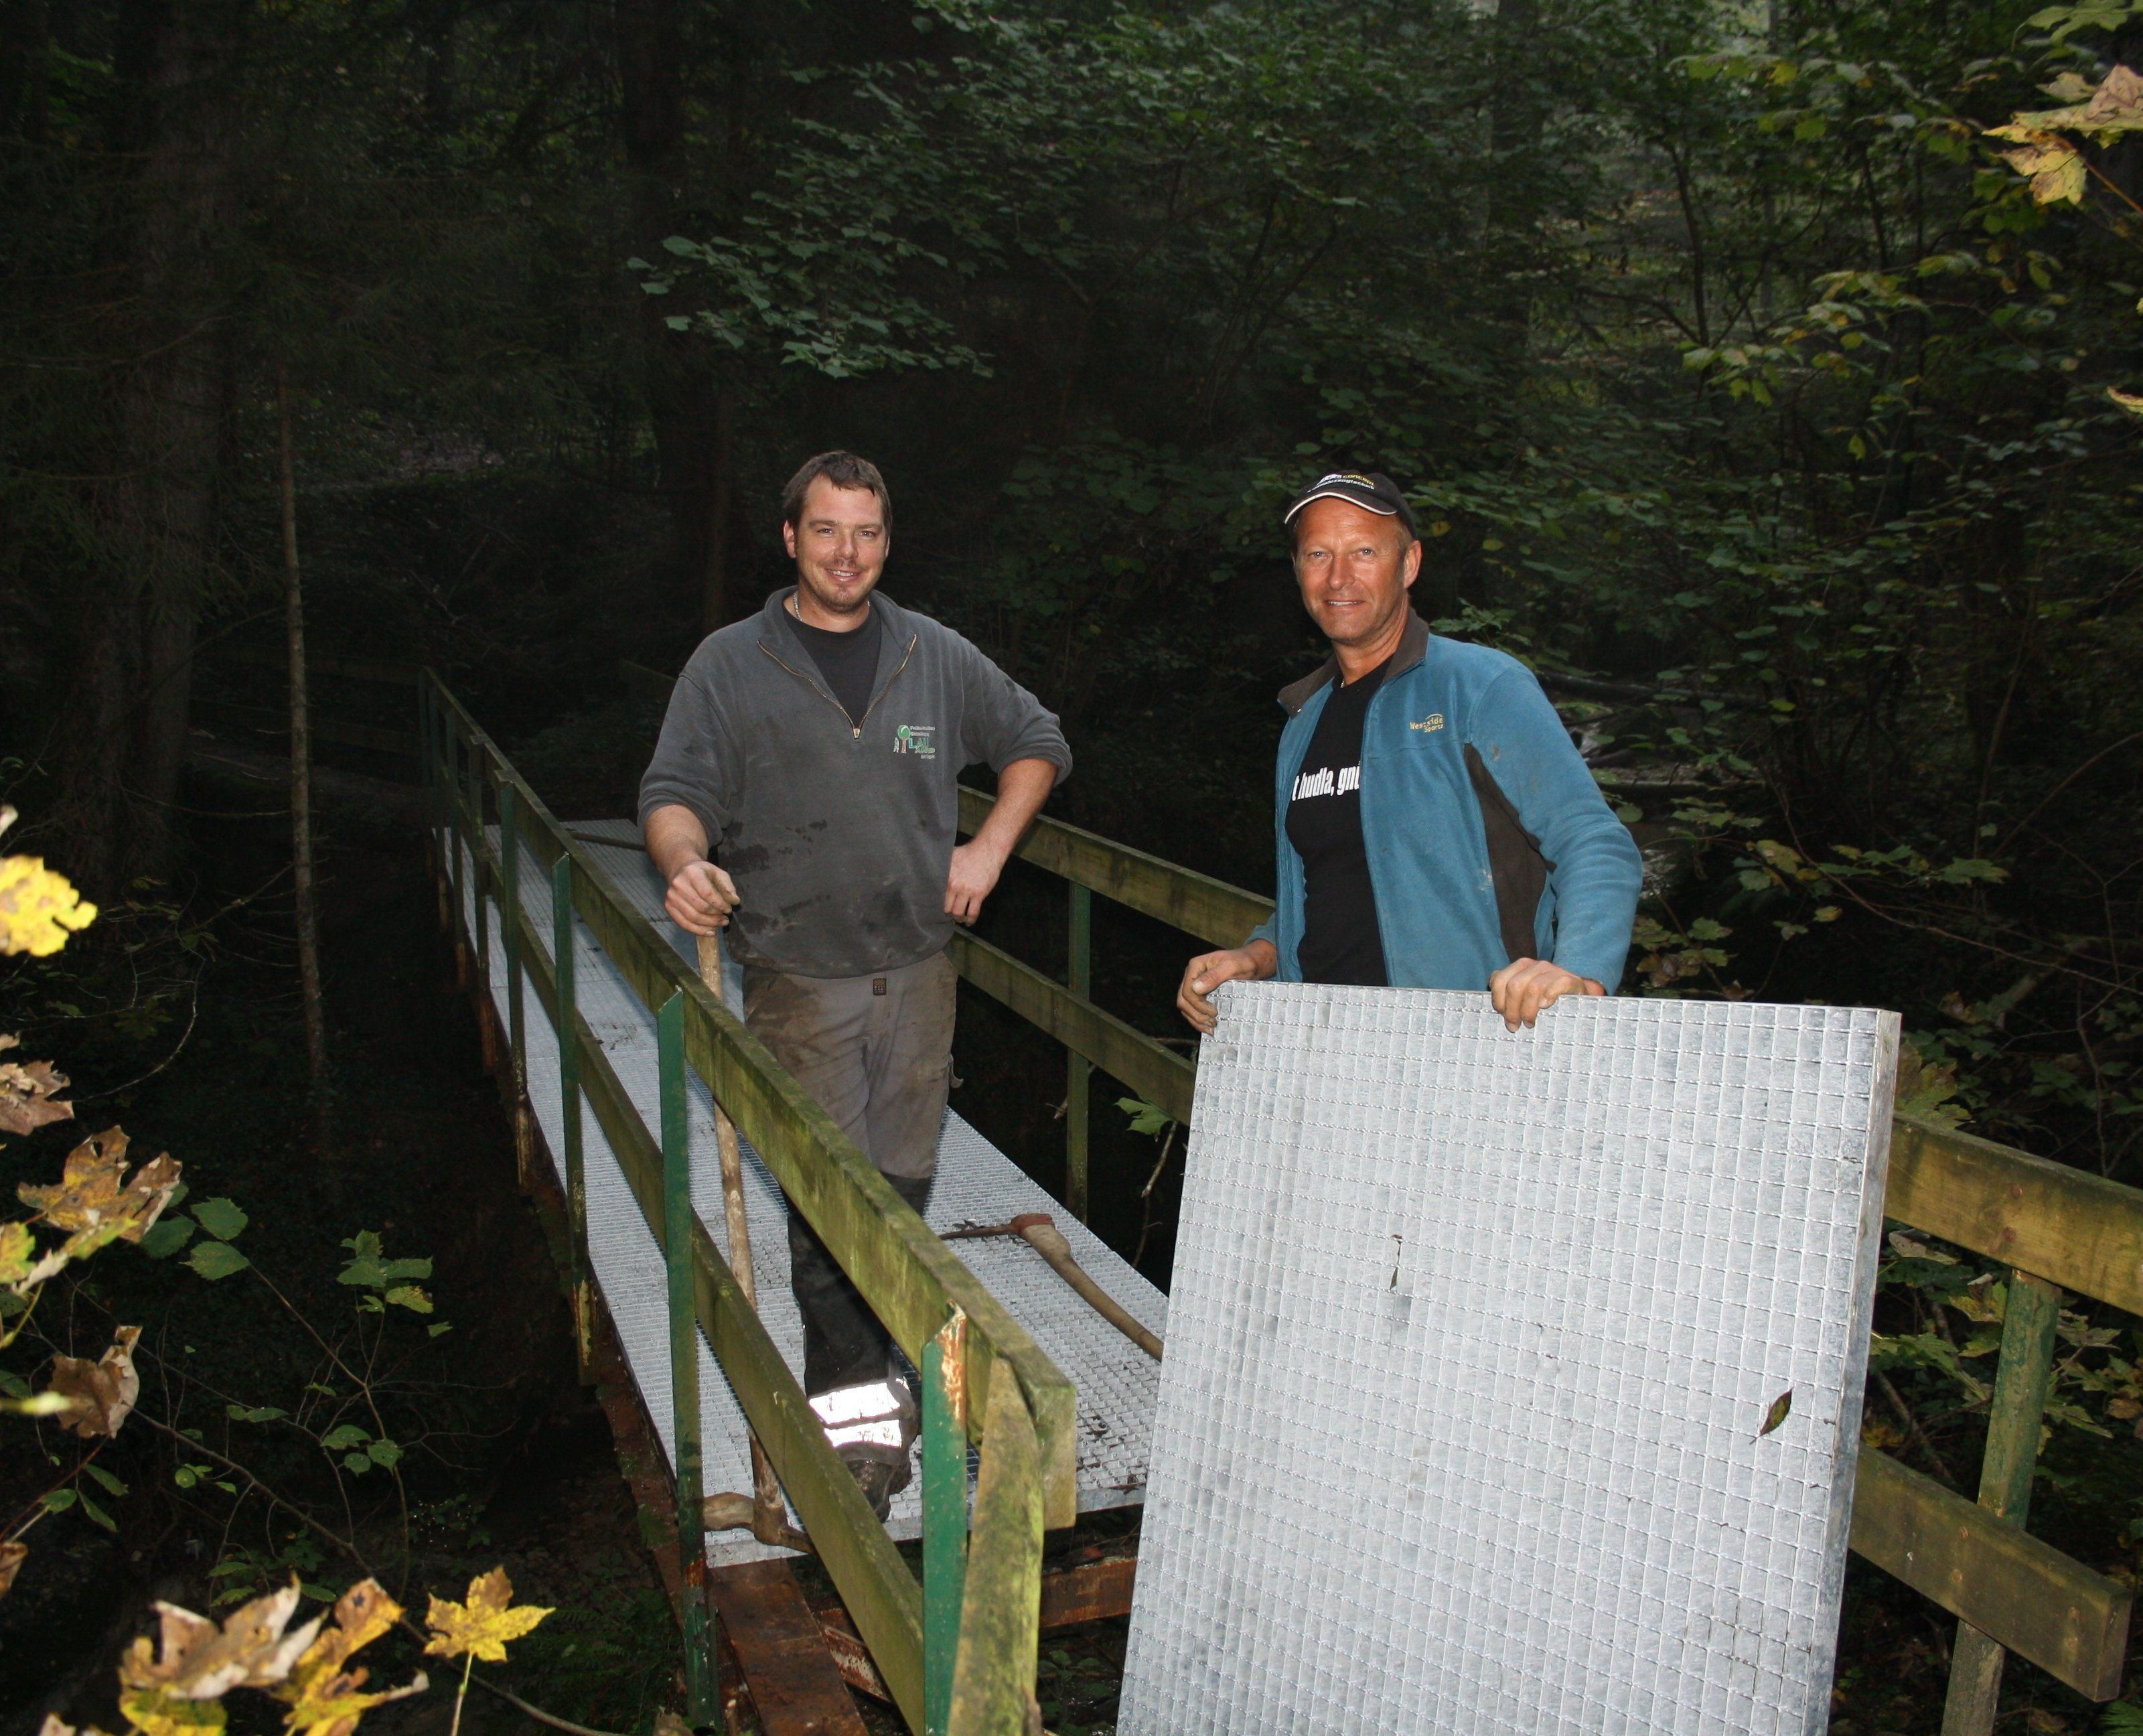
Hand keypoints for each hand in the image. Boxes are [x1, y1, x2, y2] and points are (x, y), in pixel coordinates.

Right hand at [664, 859, 739, 935]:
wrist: (681, 870)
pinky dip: (698, 930)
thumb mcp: (718, 873)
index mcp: (692, 873)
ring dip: (709, 924)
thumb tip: (735, 901)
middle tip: (725, 918)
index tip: (728, 909)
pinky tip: (710, 932)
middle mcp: (678, 884)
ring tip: (720, 923)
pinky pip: (683, 923)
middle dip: (716, 916)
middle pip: (700, 907)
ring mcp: (671, 896)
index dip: (720, 904)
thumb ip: (727, 887)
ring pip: (692, 917)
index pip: (707, 893)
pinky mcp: (668, 906)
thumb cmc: (703, 873)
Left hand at [944, 839, 1006, 924]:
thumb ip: (942, 867)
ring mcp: (967, 891)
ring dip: (958, 918)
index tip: (940, 908)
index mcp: (946, 877)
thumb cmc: (968, 852)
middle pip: (947, 907)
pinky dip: (970, 919)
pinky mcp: (979, 894)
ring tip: (959, 919)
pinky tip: (969, 922)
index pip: (938, 897)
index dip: (939, 904)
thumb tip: (932, 869)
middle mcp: (954, 886)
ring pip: (958, 912)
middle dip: (948, 913)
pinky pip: (973, 912)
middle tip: (950, 915)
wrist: (987, 851)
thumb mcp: (950, 856)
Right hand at [1177, 943, 1275, 1033]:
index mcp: (1196, 966)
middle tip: (1213, 1023)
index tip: (1215, 1012)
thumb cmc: (1243, 962)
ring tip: (1211, 1028)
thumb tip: (1196, 988)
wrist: (1251, 963)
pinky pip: (1192, 1009)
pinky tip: (1208, 1027)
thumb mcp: (1232, 966)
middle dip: (1196, 1015)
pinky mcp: (1200, 994)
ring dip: (1196, 1020)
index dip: (1198, 1005)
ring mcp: (1194, 985)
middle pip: (1183, 1000)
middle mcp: (1191, 975)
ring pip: (1186, 1007)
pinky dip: (1198, 1020)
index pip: (1187, 990)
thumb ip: (1214, 976)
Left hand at [1488, 957, 1602, 1031]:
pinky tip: (1545, 1007)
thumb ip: (1508, 996)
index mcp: (1520, 967)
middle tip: (1514, 1026)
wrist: (1577, 997)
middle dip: (1512, 1009)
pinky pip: (1557, 984)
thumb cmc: (1545, 1000)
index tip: (1502, 1016)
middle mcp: (1535, 965)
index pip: (1499, 980)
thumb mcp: (1524, 996)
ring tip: (1530, 1024)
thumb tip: (1498, 1009)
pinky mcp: (1570, 979)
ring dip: (1529, 1010)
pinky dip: (1549, 995)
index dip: (1498, 1000)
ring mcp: (1553, 970)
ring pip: (1533, 987)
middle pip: (1515, 985)